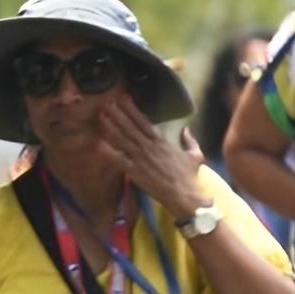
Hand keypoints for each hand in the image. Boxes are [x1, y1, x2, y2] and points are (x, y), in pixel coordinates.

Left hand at [97, 90, 205, 217]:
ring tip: (101, 115)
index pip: (143, 121)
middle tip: (107, 101)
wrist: (184, 195)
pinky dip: (109, 151)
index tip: (123, 98)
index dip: (132, 109)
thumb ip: (190, 141)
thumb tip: (186, 129)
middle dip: (118, 113)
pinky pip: (119, 159)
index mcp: (161, 142)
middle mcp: (149, 147)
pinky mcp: (135, 171)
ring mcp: (140, 158)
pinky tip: (99, 143)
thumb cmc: (189, 176)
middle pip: (129, 127)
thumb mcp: (195, 155)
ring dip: (111, 126)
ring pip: (122, 139)